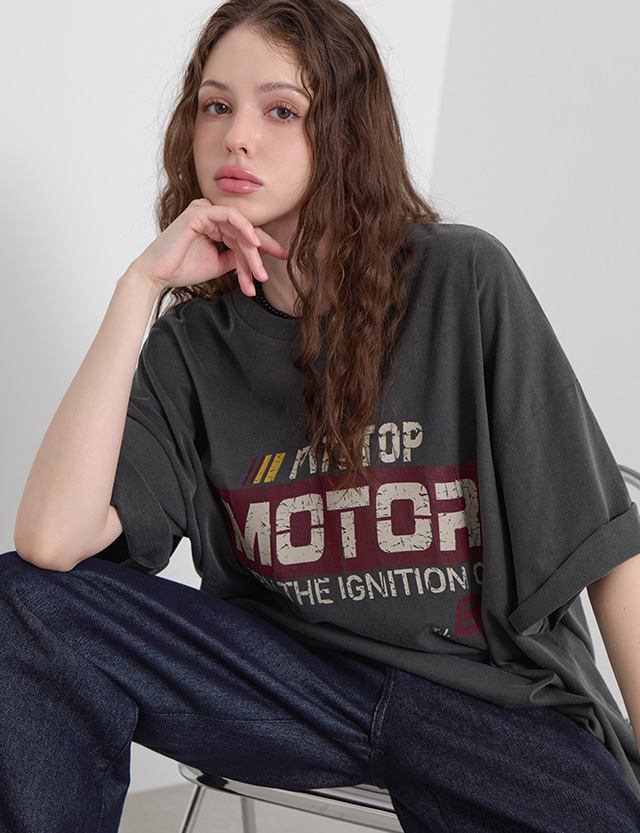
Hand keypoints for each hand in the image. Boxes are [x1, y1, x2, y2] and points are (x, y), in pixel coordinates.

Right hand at [130, 199, 287, 296]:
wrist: (158, 274)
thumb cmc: (183, 268)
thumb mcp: (219, 263)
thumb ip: (236, 256)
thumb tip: (257, 254)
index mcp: (215, 225)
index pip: (245, 233)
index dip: (266, 245)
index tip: (283, 256)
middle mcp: (211, 214)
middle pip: (245, 230)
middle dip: (263, 250)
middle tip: (279, 262)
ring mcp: (204, 210)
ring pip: (240, 227)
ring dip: (252, 251)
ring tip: (259, 271)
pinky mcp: (199, 211)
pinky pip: (229, 216)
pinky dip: (244, 227)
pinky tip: (254, 243)